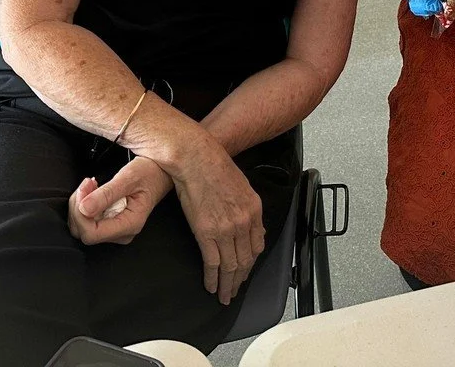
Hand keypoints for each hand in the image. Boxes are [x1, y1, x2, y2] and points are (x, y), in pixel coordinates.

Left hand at [68, 155, 172, 245]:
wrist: (158, 173)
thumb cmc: (148, 173)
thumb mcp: (128, 177)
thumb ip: (107, 194)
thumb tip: (84, 208)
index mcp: (130, 224)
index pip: (92, 234)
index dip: (81, 214)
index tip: (84, 190)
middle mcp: (122, 233)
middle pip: (84, 232)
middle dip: (78, 207)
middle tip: (87, 184)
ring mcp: (116, 231)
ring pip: (83, 228)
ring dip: (79, 205)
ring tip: (90, 185)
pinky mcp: (110, 225)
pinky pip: (88, 222)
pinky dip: (84, 205)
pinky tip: (92, 191)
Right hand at [166, 134, 264, 304]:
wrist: (197, 159)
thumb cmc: (216, 168)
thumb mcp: (243, 187)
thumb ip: (249, 210)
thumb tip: (253, 228)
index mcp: (254, 210)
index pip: (257, 246)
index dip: (251, 264)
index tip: (245, 272)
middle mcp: (243, 222)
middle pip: (245, 260)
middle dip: (240, 280)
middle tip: (234, 292)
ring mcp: (225, 229)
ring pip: (230, 265)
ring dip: (227, 284)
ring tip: (223, 295)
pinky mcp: (206, 232)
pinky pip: (212, 262)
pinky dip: (212, 278)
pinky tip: (211, 286)